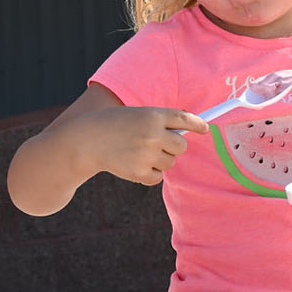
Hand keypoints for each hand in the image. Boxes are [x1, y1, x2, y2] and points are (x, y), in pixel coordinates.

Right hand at [72, 105, 208, 185]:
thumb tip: (186, 132)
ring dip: (160, 160)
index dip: (198, 124)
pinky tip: (134, 164)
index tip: (205, 128)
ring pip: (170, 162)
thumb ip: (159, 122)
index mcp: (152, 115)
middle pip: (181, 145)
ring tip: (139, 153)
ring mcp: (147, 154)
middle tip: (157, 144)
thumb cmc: (112, 125)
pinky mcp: (140, 172)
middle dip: (174, 146)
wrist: (86, 140)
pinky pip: (158, 177)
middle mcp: (153, 134)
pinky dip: (150, 174)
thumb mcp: (136, 115)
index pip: (184, 119)